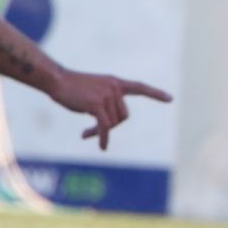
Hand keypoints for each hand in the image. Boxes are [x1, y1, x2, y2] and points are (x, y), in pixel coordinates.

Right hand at [47, 69, 172, 149]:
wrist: (57, 80)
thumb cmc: (73, 88)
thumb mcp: (94, 91)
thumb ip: (106, 102)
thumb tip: (110, 125)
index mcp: (115, 83)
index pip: (139, 87)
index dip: (155, 94)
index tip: (170, 99)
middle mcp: (114, 87)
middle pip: (123, 116)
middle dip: (111, 126)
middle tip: (93, 131)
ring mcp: (106, 95)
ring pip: (113, 123)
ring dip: (101, 132)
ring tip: (86, 132)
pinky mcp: (96, 105)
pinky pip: (105, 127)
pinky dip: (104, 139)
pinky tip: (102, 147)